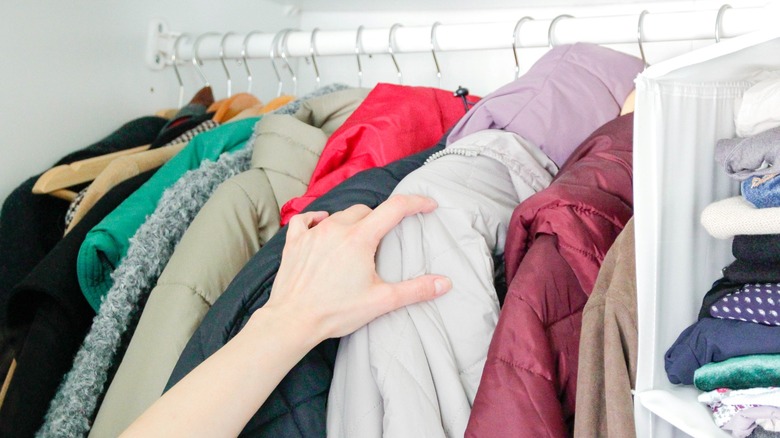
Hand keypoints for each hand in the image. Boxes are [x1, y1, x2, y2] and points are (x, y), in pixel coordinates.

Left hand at [264, 194, 451, 340]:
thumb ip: (415, 290)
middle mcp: (336, 228)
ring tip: (355, 240)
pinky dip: (317, 220)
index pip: (395, 209)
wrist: (292, 320)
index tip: (428, 205)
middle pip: (365, 210)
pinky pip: (306, 219)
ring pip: (339, 214)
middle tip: (382, 239)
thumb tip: (445, 283)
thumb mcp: (381, 301)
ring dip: (351, 222)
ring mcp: (312, 232)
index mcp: (360, 238)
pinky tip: (321, 227)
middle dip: (378, 220)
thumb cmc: (336, 312)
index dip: (416, 203)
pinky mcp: (294, 241)